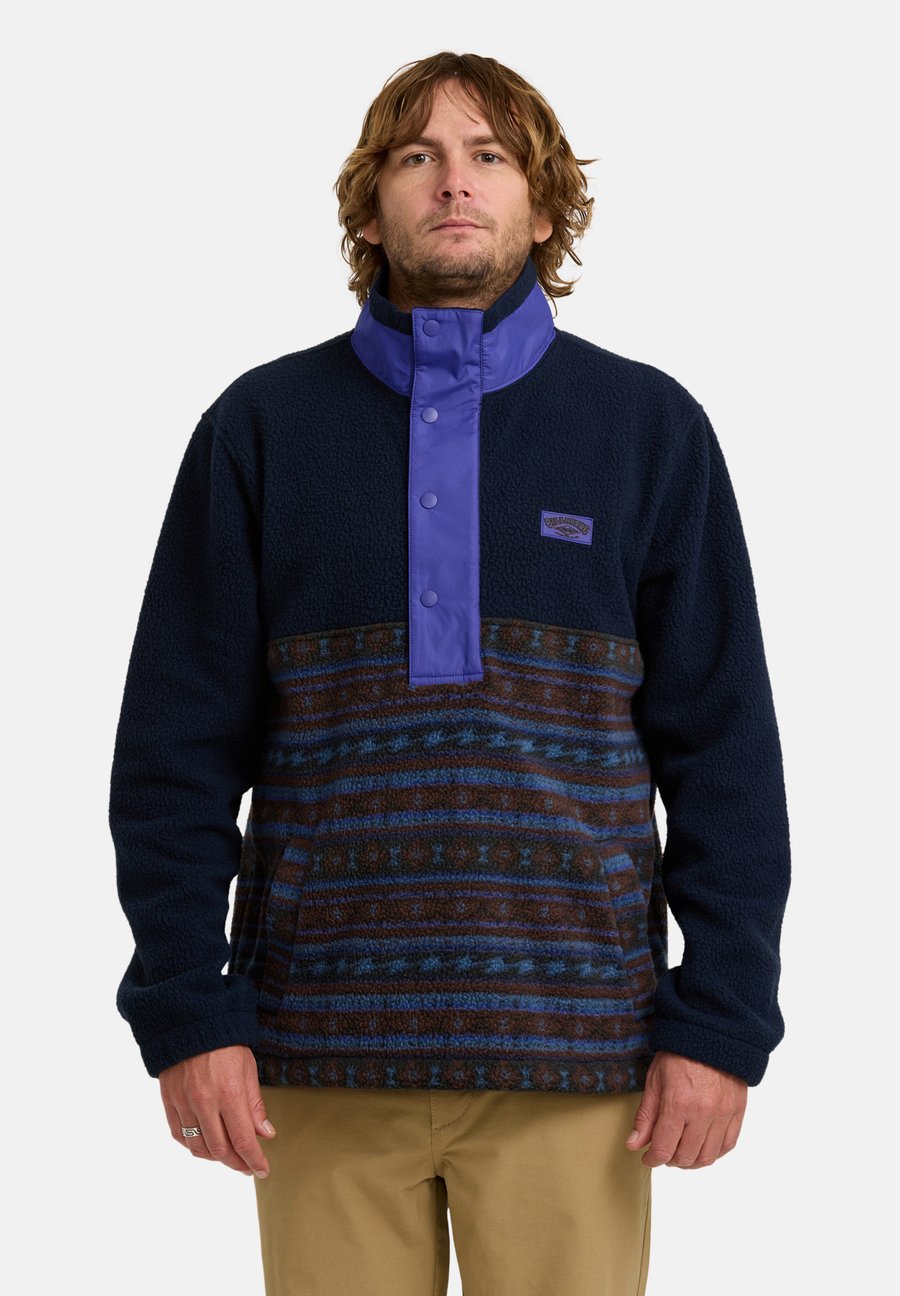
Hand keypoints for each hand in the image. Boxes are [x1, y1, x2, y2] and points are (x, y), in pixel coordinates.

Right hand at [160, 1044, 276, 1177]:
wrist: (190, 1021)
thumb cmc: (225, 1042)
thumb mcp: (248, 1068)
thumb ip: (255, 1104)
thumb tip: (265, 1134)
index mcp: (228, 1093)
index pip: (243, 1141)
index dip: (254, 1160)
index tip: (262, 1170)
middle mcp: (204, 1103)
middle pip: (220, 1150)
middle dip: (237, 1163)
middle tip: (247, 1166)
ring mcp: (183, 1103)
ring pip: (198, 1148)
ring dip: (215, 1158)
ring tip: (228, 1156)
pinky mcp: (168, 1101)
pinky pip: (179, 1135)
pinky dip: (193, 1146)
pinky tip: (205, 1144)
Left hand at [625, 1050, 746, 1168]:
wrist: (711, 1033)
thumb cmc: (679, 1053)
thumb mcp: (655, 1080)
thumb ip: (646, 1116)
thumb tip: (634, 1145)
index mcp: (678, 1104)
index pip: (664, 1148)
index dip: (652, 1159)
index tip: (647, 1158)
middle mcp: (703, 1113)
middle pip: (686, 1157)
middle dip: (670, 1159)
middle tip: (664, 1151)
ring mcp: (723, 1114)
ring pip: (708, 1156)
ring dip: (692, 1161)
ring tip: (682, 1151)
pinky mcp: (738, 1111)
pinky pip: (728, 1145)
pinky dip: (714, 1152)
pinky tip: (702, 1146)